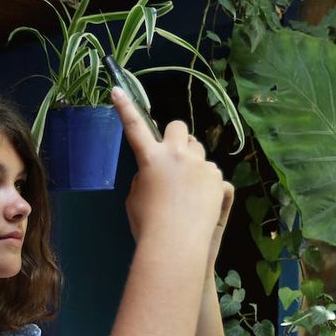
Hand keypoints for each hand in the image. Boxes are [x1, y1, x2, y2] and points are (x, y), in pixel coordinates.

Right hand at [112, 87, 227, 247]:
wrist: (176, 244)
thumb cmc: (147, 225)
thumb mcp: (135, 198)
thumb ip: (144, 178)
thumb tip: (156, 173)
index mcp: (150, 159)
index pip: (134, 128)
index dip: (124, 108)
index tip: (117, 91)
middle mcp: (177, 155)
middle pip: (179, 128)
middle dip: (175, 138)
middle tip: (172, 157)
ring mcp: (201, 165)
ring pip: (197, 151)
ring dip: (191, 161)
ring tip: (186, 189)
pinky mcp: (218, 178)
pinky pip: (211, 173)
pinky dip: (205, 183)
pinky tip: (199, 203)